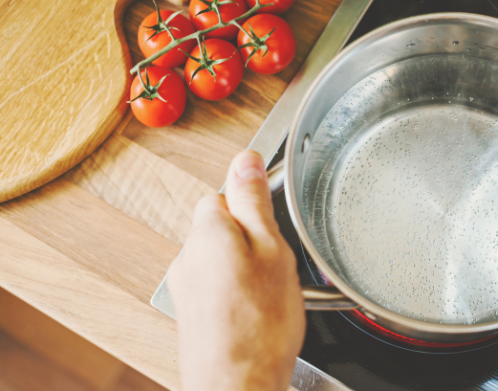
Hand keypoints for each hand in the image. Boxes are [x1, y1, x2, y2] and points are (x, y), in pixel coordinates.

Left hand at [168, 151, 304, 390]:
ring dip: (245, 264)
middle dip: (252, 236)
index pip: (227, 190)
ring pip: (222, 255)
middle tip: (280, 262)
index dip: (256, 204)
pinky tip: (258, 311)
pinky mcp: (192, 311)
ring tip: (272, 291)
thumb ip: (253, 201)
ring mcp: (187, 284)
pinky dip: (237, 290)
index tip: (276, 222)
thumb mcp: (271, 249)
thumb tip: (244, 159)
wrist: (236, 386)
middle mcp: (188, 254)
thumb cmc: (259, 326)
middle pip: (223, 223)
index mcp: (208, 229)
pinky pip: (218, 283)